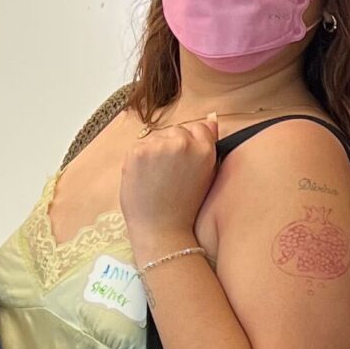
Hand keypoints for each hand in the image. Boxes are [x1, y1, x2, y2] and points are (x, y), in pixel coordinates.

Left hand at [120, 112, 219, 248]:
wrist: (162, 229)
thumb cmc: (185, 207)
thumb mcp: (207, 175)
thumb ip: (207, 146)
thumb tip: (211, 119)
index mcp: (205, 150)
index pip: (199, 127)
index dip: (191, 144)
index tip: (185, 161)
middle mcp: (184, 143)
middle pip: (176, 130)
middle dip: (172, 146)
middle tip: (170, 174)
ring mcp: (160, 146)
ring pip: (156, 137)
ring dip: (154, 151)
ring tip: (157, 177)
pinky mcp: (138, 151)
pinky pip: (139, 146)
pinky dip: (139, 159)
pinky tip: (145, 178)